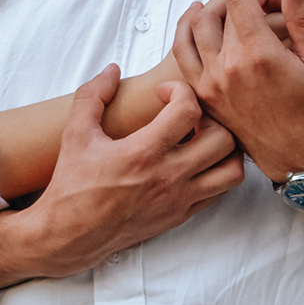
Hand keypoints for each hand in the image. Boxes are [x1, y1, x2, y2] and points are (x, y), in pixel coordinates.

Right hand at [0, 65, 244, 289]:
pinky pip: (219, 192)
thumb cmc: (73, 184)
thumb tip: (112, 70)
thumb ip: (93, 96)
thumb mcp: (75, 133)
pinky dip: (216, 172)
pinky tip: (193, 162)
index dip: (180, 90)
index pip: (189, 110)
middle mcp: (169, 178)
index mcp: (144, 154)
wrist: (70, 235)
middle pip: (223, 139)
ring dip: (223, 148)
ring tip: (200, 138)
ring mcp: (179, 200)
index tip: (162, 93)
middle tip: (188, 115)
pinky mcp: (181, 216)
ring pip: (232, 170)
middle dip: (211, 117)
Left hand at [173, 0, 303, 184]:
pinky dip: (185, 31)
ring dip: (207, 7)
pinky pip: (181, 54)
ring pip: (193, 27)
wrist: (297, 153)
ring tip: (224, 2)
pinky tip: (196, 22)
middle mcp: (229, 67)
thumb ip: (300, 16)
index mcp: (259, 54)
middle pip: (215, 9)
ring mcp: (210, 82)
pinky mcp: (202, 95)